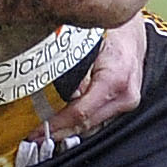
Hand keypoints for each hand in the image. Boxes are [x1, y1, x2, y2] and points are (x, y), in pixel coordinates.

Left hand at [31, 16, 147, 158]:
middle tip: (34, 138)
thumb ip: (71, 68)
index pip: (80, 112)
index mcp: (115, 79)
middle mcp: (126, 95)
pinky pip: (100, 119)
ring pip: (93, 126)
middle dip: (59, 133)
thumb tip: (51, 92)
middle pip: (87, 125)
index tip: (36, 132)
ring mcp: (128, 102)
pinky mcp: (126, 104)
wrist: (131, 28)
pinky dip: (81, 123)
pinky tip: (63, 124)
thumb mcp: (85, 42)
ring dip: (69, 131)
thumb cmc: (110, 30)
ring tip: (44, 133)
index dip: (56, 125)